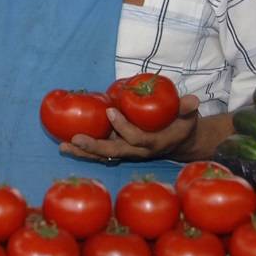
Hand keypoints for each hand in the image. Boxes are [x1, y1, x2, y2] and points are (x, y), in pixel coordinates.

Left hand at [59, 94, 200, 162]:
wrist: (180, 142)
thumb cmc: (182, 125)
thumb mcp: (188, 116)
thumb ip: (187, 108)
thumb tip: (192, 100)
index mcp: (153, 143)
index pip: (135, 138)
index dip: (123, 126)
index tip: (110, 110)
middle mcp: (136, 151)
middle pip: (113, 152)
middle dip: (94, 147)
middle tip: (76, 139)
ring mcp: (125, 152)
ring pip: (102, 155)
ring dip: (82, 152)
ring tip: (63, 146)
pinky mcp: (118, 148)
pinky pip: (98, 152)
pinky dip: (83, 150)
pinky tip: (65, 145)